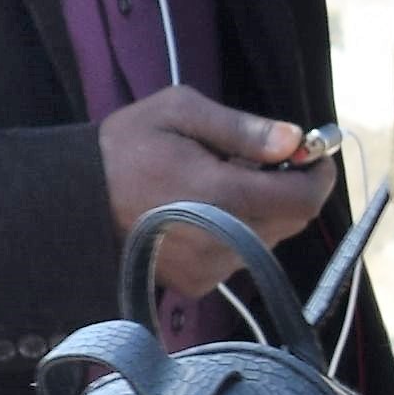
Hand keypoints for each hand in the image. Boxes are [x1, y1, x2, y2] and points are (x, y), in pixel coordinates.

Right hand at [98, 85, 335, 250]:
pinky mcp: (198, 283)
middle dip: (289, 190)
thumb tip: (294, 140)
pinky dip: (238, 233)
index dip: (318, 176)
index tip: (312, 154)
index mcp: (218, 192)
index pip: (301, 199)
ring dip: (263, 212)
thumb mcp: (179, 111)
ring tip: (224, 187)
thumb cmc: (127, 145)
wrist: (75, 196)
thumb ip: (241, 127)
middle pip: (291, 221)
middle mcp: (219, 238)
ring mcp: (209, 267)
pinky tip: (206, 214)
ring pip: (269, 240)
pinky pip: (242, 256)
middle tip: (261, 163)